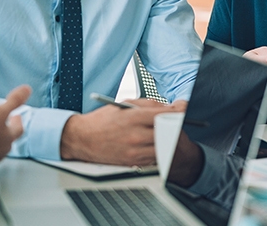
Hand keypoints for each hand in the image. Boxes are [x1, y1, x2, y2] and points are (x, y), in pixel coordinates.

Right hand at [60, 98, 179, 165]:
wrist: (83, 138)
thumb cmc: (103, 120)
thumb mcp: (126, 104)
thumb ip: (150, 104)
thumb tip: (170, 107)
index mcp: (134, 117)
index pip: (164, 114)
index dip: (178, 112)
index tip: (184, 110)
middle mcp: (135, 135)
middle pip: (168, 132)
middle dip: (175, 126)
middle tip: (177, 122)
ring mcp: (135, 151)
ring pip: (164, 146)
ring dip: (169, 139)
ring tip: (167, 133)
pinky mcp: (133, 162)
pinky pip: (154, 157)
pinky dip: (159, 150)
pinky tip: (155, 143)